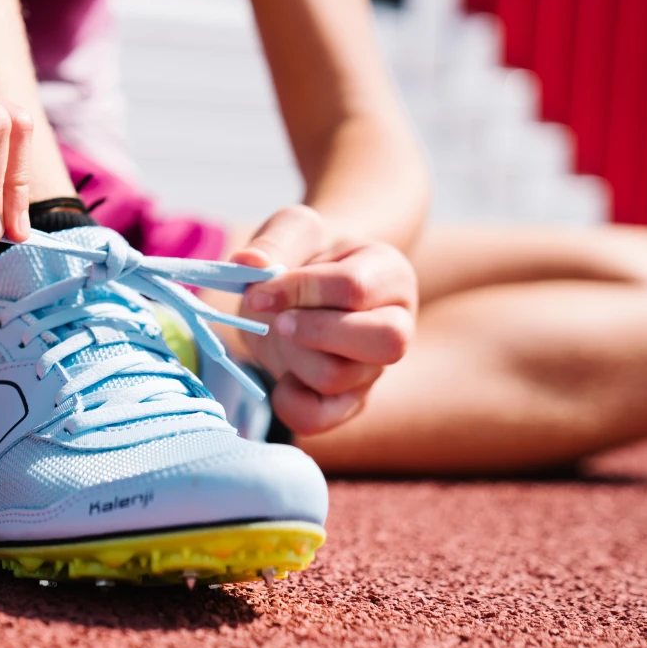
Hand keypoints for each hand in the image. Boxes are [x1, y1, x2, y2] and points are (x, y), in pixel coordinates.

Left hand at [229, 205, 416, 434]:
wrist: (297, 288)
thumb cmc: (304, 253)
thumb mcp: (294, 230)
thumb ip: (276, 240)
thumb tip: (248, 261)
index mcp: (391, 275)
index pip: (355, 287)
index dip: (299, 290)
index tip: (257, 291)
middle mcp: (397, 325)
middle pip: (384, 342)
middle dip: (316, 331)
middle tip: (279, 322)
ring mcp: (374, 369)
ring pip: (340, 377)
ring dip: (293, 357)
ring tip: (280, 336)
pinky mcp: (347, 402)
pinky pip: (320, 418)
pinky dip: (289, 403)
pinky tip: (281, 377)